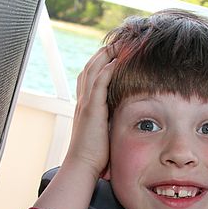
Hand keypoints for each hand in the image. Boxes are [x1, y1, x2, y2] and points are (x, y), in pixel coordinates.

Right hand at [64, 45, 116, 178]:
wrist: (82, 166)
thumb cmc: (94, 156)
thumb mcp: (103, 133)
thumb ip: (110, 122)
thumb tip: (125, 120)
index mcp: (85, 106)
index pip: (90, 77)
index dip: (100, 63)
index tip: (113, 55)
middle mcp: (83, 101)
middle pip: (90, 68)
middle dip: (103, 53)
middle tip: (117, 42)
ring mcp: (86, 104)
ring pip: (93, 71)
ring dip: (105, 55)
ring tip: (119, 44)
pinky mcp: (92, 109)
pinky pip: (98, 83)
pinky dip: (106, 69)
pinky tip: (116, 60)